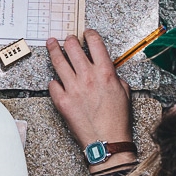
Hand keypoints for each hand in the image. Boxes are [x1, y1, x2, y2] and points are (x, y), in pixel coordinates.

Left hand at [47, 30, 132, 171]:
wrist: (107, 141)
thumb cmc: (117, 120)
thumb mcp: (124, 91)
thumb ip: (113, 76)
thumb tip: (106, 68)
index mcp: (105, 72)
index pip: (95, 43)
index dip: (89, 34)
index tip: (85, 33)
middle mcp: (87, 77)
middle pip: (72, 48)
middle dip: (68, 40)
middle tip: (66, 39)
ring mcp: (73, 88)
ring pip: (58, 61)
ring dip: (54, 50)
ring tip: (51, 44)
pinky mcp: (62, 101)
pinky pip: (53, 84)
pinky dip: (54, 81)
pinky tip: (56, 79)